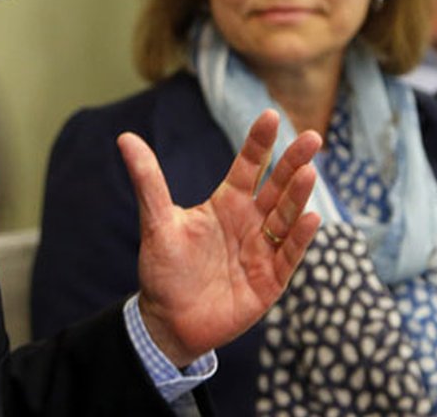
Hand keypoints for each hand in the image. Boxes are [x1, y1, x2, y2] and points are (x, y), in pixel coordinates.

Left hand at [120, 109, 320, 366]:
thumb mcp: (156, 222)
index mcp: (226, 204)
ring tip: (309, 173)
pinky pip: (288, 255)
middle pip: (276, 187)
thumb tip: (124, 138)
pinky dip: (299, 238)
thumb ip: (148, 181)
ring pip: (285, 217)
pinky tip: (309, 218)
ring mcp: (262, 250)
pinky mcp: (270, 280)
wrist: (168, 321)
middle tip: (312, 137)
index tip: (269, 115)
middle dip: (293, 163)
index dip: (259, 143)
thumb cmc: (164, 270)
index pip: (248, 166)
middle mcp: (249, 222)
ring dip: (297, 196)